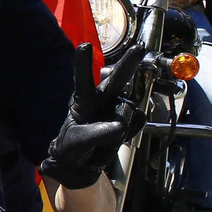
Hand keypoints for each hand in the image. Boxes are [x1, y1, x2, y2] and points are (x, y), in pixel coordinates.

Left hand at [41, 42, 145, 189]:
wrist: (82, 166)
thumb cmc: (72, 149)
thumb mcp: (77, 143)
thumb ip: (97, 134)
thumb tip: (120, 127)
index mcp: (82, 101)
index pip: (83, 80)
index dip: (83, 63)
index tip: (84, 45)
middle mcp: (102, 101)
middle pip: (116, 79)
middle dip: (128, 63)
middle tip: (139, 47)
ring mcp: (117, 110)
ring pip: (129, 107)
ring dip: (123, 121)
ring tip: (108, 136)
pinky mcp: (130, 121)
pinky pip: (139, 120)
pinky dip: (133, 129)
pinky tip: (121, 135)